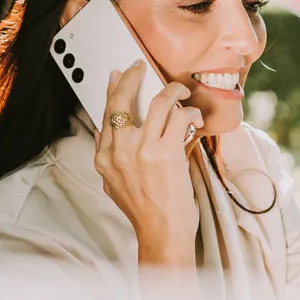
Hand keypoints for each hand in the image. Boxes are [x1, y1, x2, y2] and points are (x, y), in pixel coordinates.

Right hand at [94, 60, 203, 268]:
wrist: (162, 232)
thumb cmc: (143, 210)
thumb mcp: (113, 183)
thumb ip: (110, 156)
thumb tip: (111, 131)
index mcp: (104, 157)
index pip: (106, 112)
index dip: (113, 89)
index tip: (118, 74)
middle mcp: (120, 150)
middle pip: (123, 100)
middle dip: (133, 76)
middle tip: (141, 66)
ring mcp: (143, 150)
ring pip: (158, 102)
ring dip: (173, 91)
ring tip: (181, 91)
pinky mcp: (167, 152)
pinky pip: (179, 117)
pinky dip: (189, 112)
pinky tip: (194, 115)